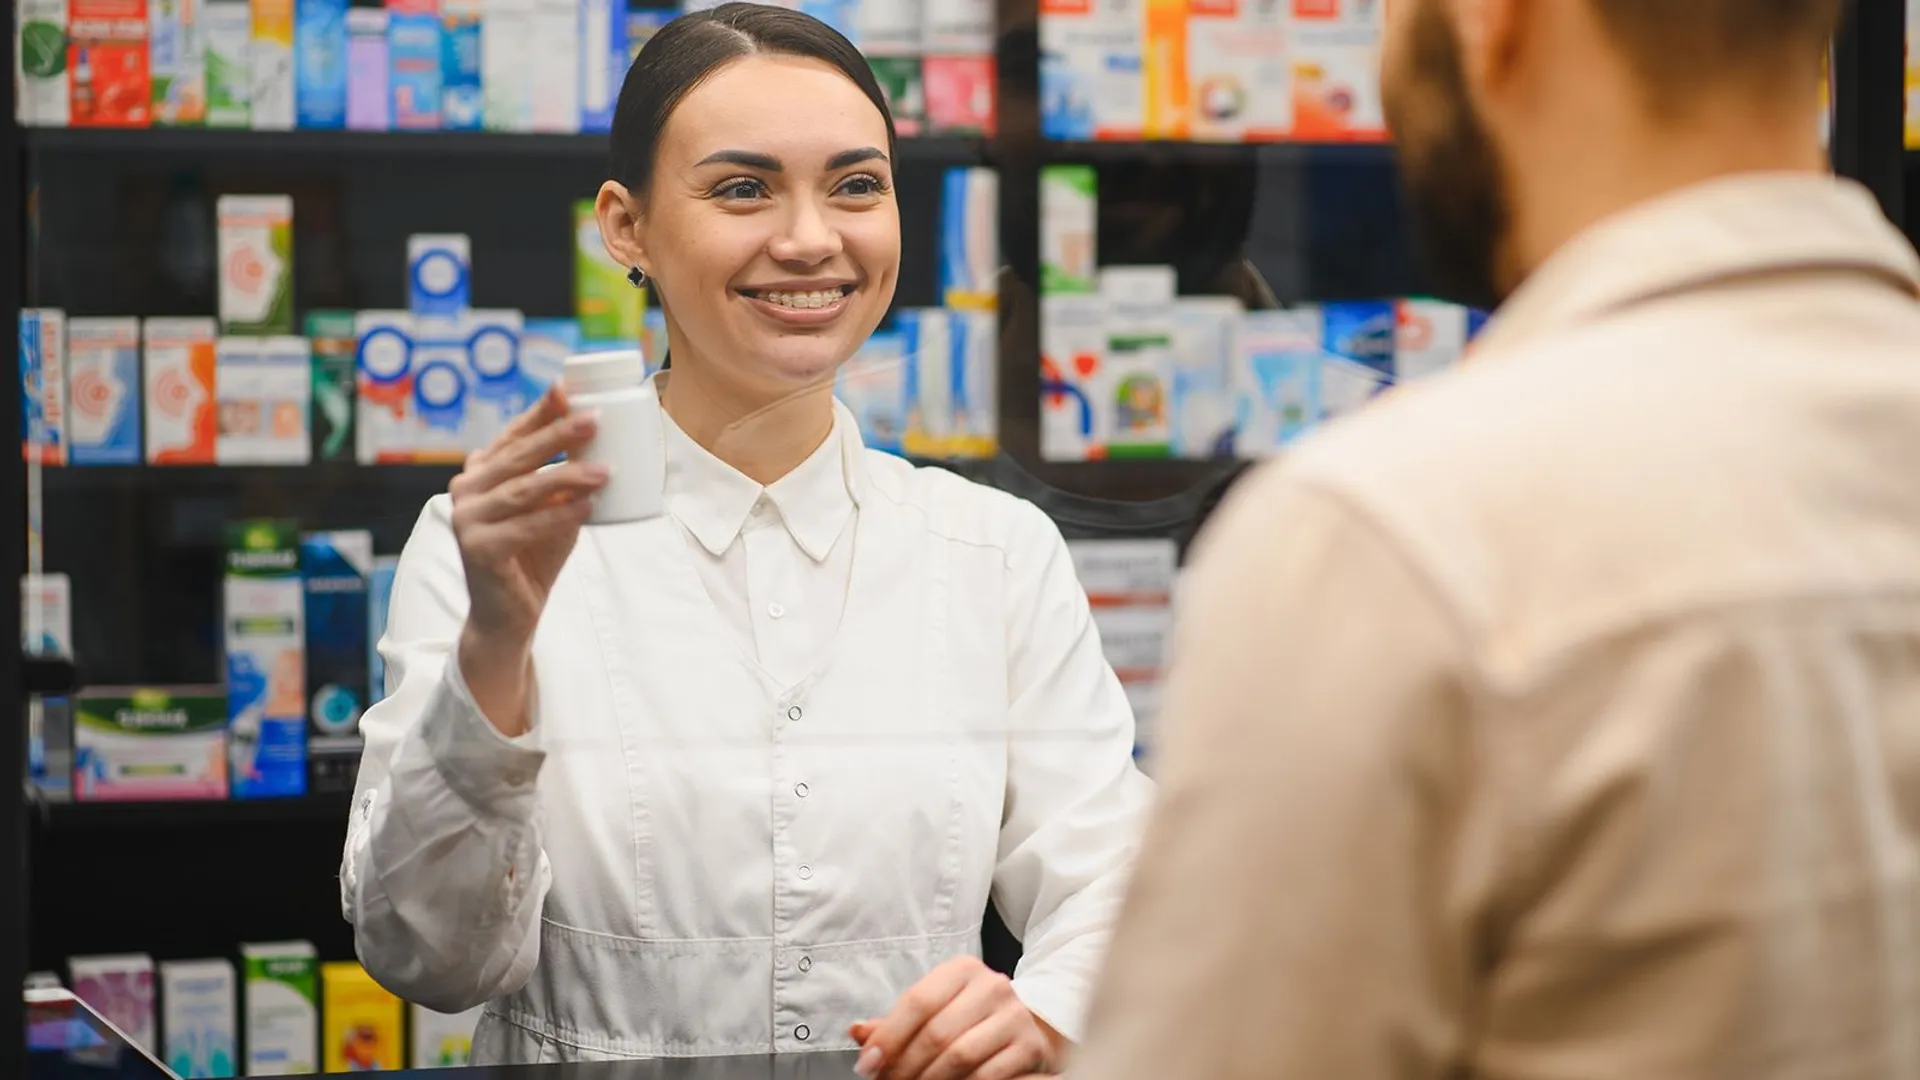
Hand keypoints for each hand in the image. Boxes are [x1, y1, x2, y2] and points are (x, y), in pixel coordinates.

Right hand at [448, 386, 607, 731]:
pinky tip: (588, 506)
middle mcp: (466, 490)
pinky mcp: (477, 549)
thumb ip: (564, 479)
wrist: (508, 614)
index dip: (539, 412)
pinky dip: (559, 515)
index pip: (512, 435)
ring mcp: (466, 519)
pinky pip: (525, 526)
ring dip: (568, 476)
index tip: (566, 388)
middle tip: (595, 419)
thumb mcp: (552, 508)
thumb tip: (601, 440)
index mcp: (480, 473)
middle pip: (519, 456)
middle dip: (558, 434)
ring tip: (606, 470)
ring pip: (524, 490)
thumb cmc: (533, 555)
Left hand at [849, 957, 1065, 1079]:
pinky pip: (986, 1076)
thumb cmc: (971, 1018)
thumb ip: (896, 1023)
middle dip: (904, 1066)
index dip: (888, 1037)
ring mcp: (1014, 1016)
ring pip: (960, 1057)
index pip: (917, 1001)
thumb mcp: (936, 1010)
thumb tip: (856, 1032)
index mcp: (962, 970)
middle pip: (936, 1032)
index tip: (868, 1065)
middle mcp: (992, 986)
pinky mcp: (1030, 1047)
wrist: (1030, 1027)